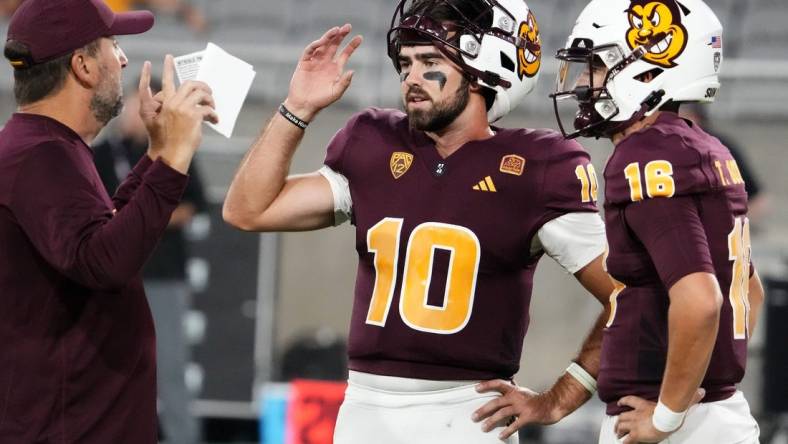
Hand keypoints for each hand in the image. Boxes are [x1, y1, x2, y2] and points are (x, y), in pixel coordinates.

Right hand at [139, 55, 217, 172]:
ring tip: (213, 107)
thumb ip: (169, 108)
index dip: (166, 68)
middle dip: (203, 85)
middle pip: (190, 83)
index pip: (165, 81)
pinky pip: (208, 109)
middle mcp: (173, 102)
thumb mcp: (157, 122)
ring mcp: (183, 108)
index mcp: (164, 103)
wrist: (171, 154)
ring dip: (210, 99)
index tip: (168, 58)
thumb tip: (189, 103)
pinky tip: (215, 120)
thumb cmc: (166, 140)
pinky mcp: (194, 116)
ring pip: (201, 93)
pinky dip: (214, 114)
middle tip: (209, 92)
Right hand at [284, 24, 362, 120]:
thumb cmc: (321, 101)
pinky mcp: (304, 62)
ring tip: (336, 30)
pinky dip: (315, 45)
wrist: (304, 105)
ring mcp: (315, 61)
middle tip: (347, 27)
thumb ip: (344, 82)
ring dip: (329, 37)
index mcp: (335, 68)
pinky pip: (310, 51)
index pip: (345, 53)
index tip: (360, 37)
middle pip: (334, 45)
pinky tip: (321, 42)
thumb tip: (352, 71)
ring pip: (323, 45)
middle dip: (341, 35)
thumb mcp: (336, 93)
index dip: (352, 45)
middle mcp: (326, 62)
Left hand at [472, 380, 561, 439]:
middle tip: (474, 416)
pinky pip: (515, 424)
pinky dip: (507, 430)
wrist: (553, 404)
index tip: (476, 388)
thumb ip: (511, 394)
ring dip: (491, 421)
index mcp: (514, 390)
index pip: (498, 384)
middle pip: (496, 402)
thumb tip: (498, 399)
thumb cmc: (537, 400)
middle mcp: (517, 396)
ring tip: (484, 427)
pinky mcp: (528, 416)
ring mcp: (522, 406)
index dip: (486, 385)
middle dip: (483, 410)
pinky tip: (501, 435)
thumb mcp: (522, 393)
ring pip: (502, 413)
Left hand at [614, 389, 703, 442]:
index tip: (619, 403)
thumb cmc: (670, 413)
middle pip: (622, 416)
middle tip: (617, 426)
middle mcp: (636, 414)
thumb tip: (701, 391)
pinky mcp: (636, 434)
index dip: (623, 401)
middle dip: (618, 421)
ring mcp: (635, 425)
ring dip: (618, 430)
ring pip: (621, 426)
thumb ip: (688, 398)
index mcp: (643, 405)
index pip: (630, 400)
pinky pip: (627, 440)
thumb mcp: (676, 403)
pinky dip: (625, 442)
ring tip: (618, 434)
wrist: (665, 421)